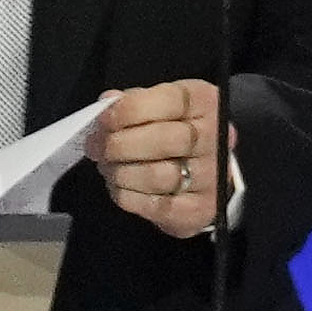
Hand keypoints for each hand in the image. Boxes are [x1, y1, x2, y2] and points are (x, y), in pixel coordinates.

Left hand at [97, 80, 223, 240]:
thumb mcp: (161, 106)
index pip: (170, 101)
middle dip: (119, 143)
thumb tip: (108, 102)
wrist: (205, 174)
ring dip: (120, 172)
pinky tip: (119, 186)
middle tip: (96, 146)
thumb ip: (135, 101)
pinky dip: (127, 195)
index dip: (131, 109)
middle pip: (163, 139)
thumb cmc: (176, 132)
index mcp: (205, 103)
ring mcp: (211, 176)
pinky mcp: (199, 209)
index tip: (104, 118)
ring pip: (156, 175)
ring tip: (107, 166)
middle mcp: (215, 138)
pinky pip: (154, 206)